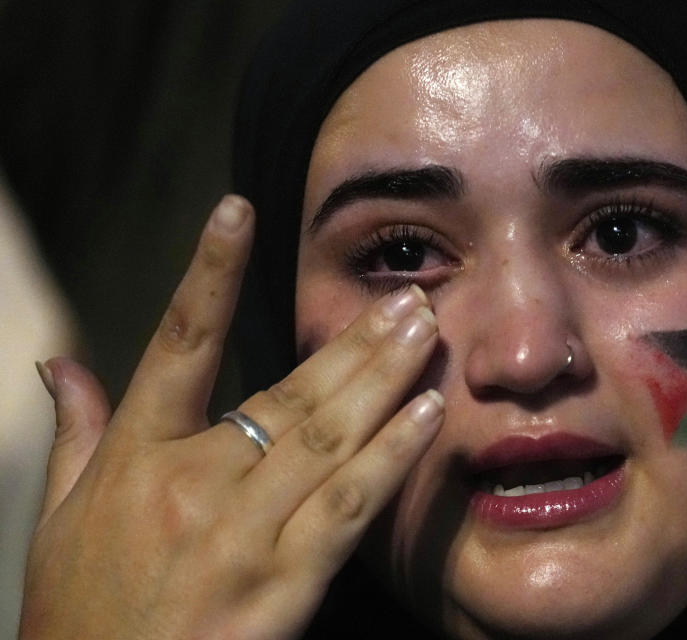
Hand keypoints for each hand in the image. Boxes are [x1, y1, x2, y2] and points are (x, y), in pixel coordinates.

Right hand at [19, 196, 442, 639]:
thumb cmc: (80, 616)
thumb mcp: (59, 521)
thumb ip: (76, 432)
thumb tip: (58, 360)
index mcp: (136, 458)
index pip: (177, 344)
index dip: (209, 273)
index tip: (237, 210)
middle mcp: (190, 483)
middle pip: (287, 389)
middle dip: (354, 339)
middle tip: (408, 295)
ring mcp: (239, 534)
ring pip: (326, 435)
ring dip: (384, 377)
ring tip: (426, 331)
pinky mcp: (279, 587)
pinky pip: (346, 507)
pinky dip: (391, 456)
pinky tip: (426, 413)